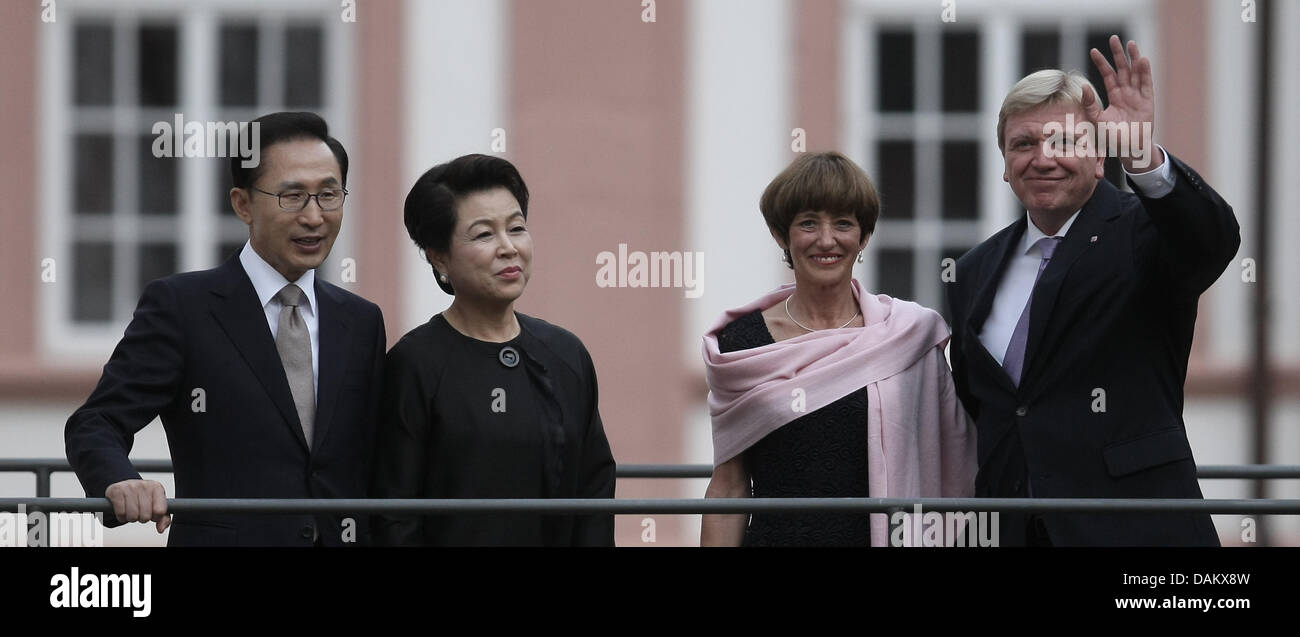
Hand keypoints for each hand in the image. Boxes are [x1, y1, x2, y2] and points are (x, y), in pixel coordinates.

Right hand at [105, 479, 171, 532]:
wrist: (124, 487)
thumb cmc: (142, 497)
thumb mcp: (156, 505)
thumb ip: (163, 518)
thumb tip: (161, 529)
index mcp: (157, 487)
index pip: (160, 511)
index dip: (155, 517)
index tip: (152, 514)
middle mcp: (144, 485)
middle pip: (146, 516)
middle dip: (142, 518)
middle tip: (140, 512)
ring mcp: (129, 486)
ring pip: (133, 516)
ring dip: (131, 518)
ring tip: (132, 511)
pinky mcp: (116, 491)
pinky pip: (121, 513)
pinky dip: (121, 517)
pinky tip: (123, 510)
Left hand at [1083, 35, 1164, 170]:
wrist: (1130, 149)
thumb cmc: (1113, 137)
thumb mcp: (1097, 121)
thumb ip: (1090, 105)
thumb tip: (1083, 87)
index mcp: (1114, 96)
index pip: (1108, 75)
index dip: (1102, 63)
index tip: (1093, 51)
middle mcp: (1127, 93)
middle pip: (1122, 69)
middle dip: (1118, 54)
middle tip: (1114, 38)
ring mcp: (1138, 96)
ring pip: (1135, 73)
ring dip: (1133, 58)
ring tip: (1130, 44)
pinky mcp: (1148, 101)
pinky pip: (1146, 84)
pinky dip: (1145, 72)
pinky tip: (1142, 60)